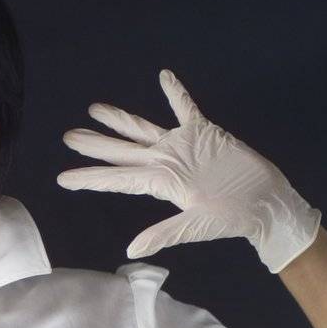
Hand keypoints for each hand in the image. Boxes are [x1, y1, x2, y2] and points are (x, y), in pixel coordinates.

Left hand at [57, 68, 320, 273]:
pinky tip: (163, 76)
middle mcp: (164, 161)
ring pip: (142, 128)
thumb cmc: (231, 217)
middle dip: (95, 144)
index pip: (117, 178)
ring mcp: (182, 144)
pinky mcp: (203, 131)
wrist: (263, 201)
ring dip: (119, 119)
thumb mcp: (195, 226)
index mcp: (159, 182)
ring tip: (95, 109)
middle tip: (68, 137)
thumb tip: (132, 251)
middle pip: (122, 150)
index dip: (90, 177)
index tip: (63, 178)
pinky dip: (175, 93)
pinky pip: (185, 107)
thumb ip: (163, 234)